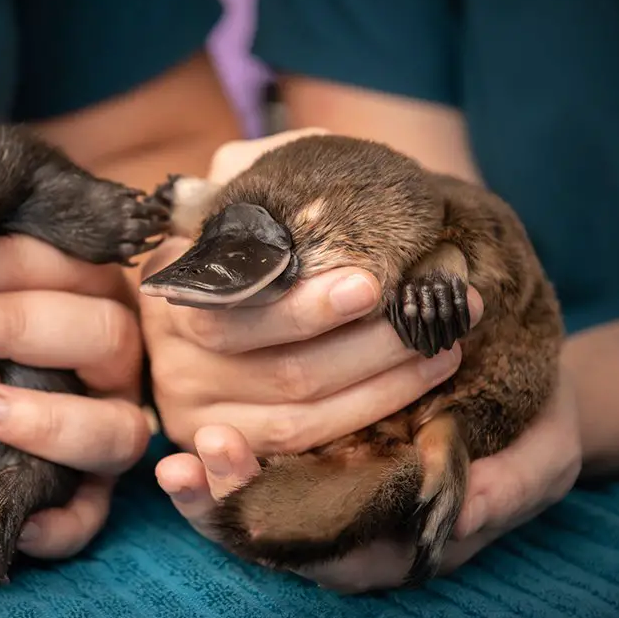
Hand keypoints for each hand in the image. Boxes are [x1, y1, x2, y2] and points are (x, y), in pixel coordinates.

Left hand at [0, 234, 151, 559]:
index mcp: (87, 296)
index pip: (77, 268)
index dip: (19, 265)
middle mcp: (110, 364)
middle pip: (110, 335)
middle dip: (29, 327)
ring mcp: (106, 431)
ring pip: (119, 431)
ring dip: (54, 421)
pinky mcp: (87, 497)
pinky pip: (90, 518)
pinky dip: (56, 526)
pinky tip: (8, 522)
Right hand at [143, 128, 480, 448]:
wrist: (225, 286)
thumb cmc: (246, 232)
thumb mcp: (240, 186)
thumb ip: (263, 164)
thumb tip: (299, 163)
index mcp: (174, 289)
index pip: (235, 311)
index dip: (306, 308)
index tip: (373, 284)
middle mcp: (177, 359)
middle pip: (283, 372)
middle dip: (373, 348)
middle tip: (438, 314)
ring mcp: (196, 414)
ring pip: (300, 421)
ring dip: (384, 389)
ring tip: (444, 347)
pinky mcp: (229, 448)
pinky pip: (301, 454)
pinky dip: (362, 426)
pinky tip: (415, 389)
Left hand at [158, 368, 581, 591]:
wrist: (524, 386)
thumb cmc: (536, 425)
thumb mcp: (542, 455)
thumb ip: (506, 488)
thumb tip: (459, 512)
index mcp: (409, 543)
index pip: (337, 557)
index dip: (286, 528)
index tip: (239, 478)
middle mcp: (360, 530)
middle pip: (282, 541)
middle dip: (230, 508)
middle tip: (190, 464)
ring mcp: (333, 495)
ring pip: (260, 513)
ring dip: (214, 489)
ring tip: (167, 460)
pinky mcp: (320, 458)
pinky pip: (266, 470)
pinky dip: (228, 456)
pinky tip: (183, 429)